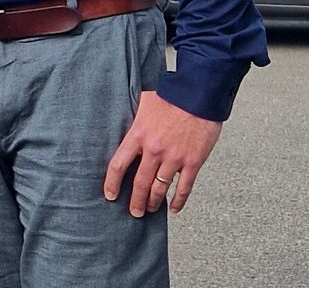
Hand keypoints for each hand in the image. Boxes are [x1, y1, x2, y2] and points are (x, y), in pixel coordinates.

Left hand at [104, 90, 222, 215]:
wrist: (198, 96)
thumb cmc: (171, 96)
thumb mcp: (143, 104)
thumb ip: (134, 118)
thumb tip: (121, 118)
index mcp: (138, 135)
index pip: (118, 165)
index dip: (112, 183)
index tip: (110, 195)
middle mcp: (154, 150)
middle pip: (139, 183)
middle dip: (135, 201)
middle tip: (133, 212)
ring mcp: (174, 158)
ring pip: (159, 189)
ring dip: (153, 202)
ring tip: (150, 209)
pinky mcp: (192, 162)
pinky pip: (184, 188)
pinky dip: (178, 201)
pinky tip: (174, 208)